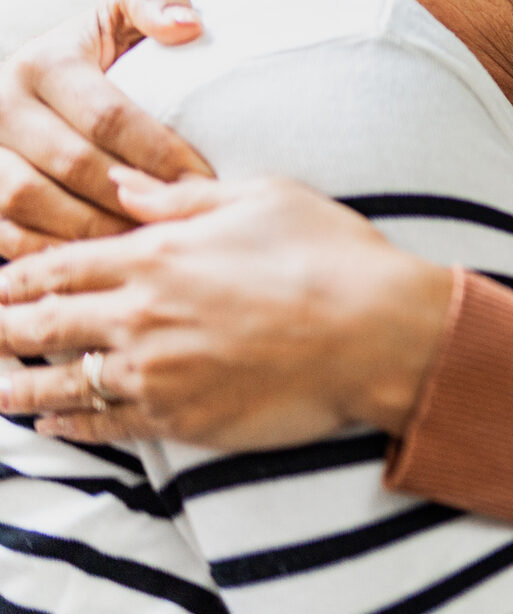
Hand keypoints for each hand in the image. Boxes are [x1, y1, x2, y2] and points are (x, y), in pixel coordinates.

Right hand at [0, 0, 210, 255]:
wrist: (42, 78)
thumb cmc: (101, 50)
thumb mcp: (122, 13)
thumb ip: (155, 2)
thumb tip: (187, 26)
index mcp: (43, 62)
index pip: (107, 116)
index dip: (158, 153)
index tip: (203, 179)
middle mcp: (1, 106)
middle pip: (70, 165)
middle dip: (131, 197)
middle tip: (182, 219)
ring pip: (30, 204)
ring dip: (92, 229)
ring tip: (147, 242)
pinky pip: (5, 234)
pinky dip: (52, 251)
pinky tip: (101, 260)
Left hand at [0, 169, 454, 448]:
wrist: (375, 332)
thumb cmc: (329, 255)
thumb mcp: (262, 197)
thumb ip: (183, 197)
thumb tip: (126, 186)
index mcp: (159, 254)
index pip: (62, 265)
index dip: (19, 275)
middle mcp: (144, 315)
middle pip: (45, 325)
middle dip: (4, 328)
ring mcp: (158, 373)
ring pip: (64, 382)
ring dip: (20, 385)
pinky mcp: (181, 420)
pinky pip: (106, 426)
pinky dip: (71, 427)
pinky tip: (54, 425)